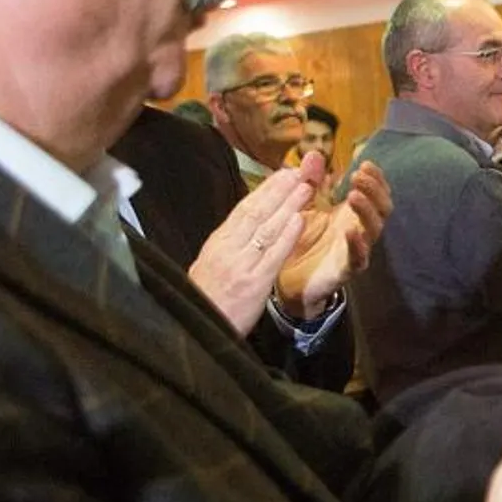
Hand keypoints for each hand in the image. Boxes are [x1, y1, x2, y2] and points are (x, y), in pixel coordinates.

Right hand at [188, 165, 316, 333]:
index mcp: (217, 244)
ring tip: (306, 187)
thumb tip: (244, 225)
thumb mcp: (210, 267)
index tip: (282, 174)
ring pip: (266, 228)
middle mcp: (227, 249)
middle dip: (278, 189)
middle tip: (299, 171)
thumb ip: (228, 246)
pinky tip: (299, 220)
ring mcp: (240, 264)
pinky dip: (286, 236)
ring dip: (288, 205)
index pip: (243, 209)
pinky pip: (273, 255)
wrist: (195, 330)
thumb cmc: (204, 301)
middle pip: (255, 212)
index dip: (265, 190)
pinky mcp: (253, 283)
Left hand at [275, 157, 391, 318]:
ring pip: (374, 229)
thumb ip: (311, 182)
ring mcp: (356, 249)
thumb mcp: (303, 205)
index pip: (375, 192)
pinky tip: (350, 231)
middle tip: (359, 176)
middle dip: (375, 190)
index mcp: (352, 213)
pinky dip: (357, 244)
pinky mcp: (346, 269)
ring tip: (354, 195)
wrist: (287, 279)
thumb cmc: (300, 240)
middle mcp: (360, 229)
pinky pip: (358, 258)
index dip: (375, 177)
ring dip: (367, 211)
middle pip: (383, 208)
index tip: (364, 162)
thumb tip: (315, 152)